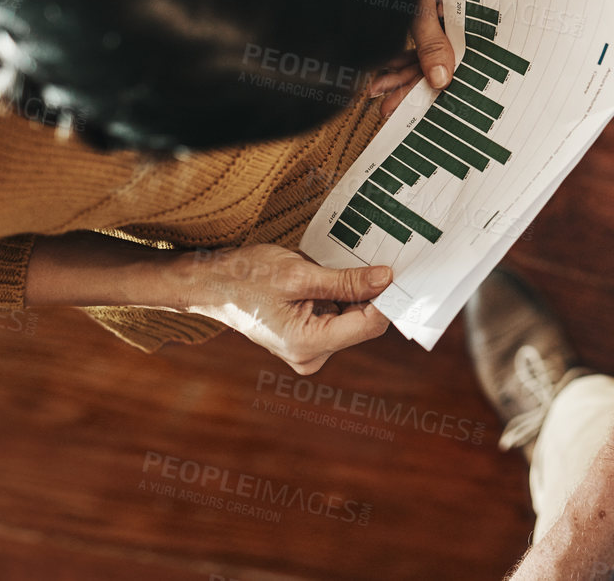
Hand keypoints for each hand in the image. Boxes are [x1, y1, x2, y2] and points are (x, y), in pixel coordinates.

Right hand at [177, 243, 391, 373]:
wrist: (209, 283)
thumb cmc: (245, 277)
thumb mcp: (299, 275)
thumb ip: (346, 281)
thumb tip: (386, 279)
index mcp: (308, 344)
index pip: (369, 324)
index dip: (389, 297)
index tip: (404, 270)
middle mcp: (311, 355)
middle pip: (363, 322)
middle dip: (371, 292)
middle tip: (381, 258)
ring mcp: (308, 348)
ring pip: (352, 317)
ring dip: (354, 292)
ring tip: (344, 265)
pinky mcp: (306, 336)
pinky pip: (337, 315)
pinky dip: (341, 295)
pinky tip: (333, 275)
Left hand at [365, 0, 454, 116]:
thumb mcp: (421, 0)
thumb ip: (430, 41)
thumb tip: (442, 82)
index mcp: (465, 4)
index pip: (462, 48)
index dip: (445, 76)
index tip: (427, 102)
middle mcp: (450, 11)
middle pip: (437, 56)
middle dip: (411, 83)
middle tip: (391, 108)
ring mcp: (430, 11)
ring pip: (417, 52)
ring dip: (395, 75)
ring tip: (375, 95)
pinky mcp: (410, 11)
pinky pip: (404, 42)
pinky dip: (389, 58)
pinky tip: (375, 76)